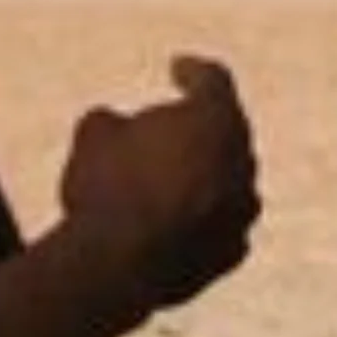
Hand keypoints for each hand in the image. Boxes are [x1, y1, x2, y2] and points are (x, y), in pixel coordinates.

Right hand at [53, 55, 261, 306]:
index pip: (213, 81)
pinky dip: (201, 219)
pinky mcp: (233, 252)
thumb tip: (114, 126)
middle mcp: (242, 161)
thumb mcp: (93, 135)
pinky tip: (175, 222)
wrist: (117, 268)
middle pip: (226, 133)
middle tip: (172, 127)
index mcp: (216, 118)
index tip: (177, 68)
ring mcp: (242, 210)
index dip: (192, 71)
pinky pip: (220, 225)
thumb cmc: (106, 188)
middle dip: (200, 129)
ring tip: (171, 178)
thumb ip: (112, 121)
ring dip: (204, 176)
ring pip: (228, 181)